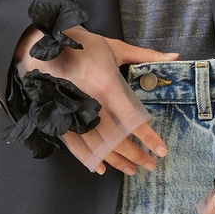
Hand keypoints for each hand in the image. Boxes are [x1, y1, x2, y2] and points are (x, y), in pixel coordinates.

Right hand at [14, 25, 173, 175]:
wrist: (39, 44)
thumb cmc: (80, 43)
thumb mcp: (113, 46)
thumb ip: (145, 55)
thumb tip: (175, 57)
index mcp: (105, 83)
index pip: (132, 118)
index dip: (148, 137)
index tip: (161, 150)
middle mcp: (88, 102)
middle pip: (116, 138)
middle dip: (136, 154)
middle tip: (152, 164)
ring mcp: (71, 112)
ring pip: (97, 146)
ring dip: (116, 160)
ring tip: (132, 169)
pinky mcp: (58, 117)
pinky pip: (74, 145)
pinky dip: (87, 158)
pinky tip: (100, 167)